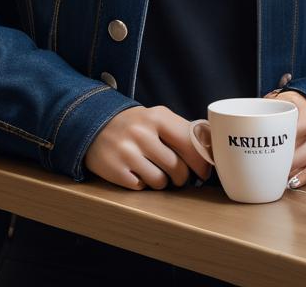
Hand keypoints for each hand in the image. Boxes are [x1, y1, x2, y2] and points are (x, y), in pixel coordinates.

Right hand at [84, 105, 212, 190]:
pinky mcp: (115, 170)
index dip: (201, 161)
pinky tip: (138, 173)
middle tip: (181, 177)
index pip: (190, 143)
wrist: (94, 125)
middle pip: (177, 167)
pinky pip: (142, 187)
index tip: (204, 171)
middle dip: (183, 177)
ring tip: (156, 172)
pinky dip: (144, 184)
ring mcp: (127, 152)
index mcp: (158, 116)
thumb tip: (210, 150)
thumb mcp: (157, 118)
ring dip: (163, 182)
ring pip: (161, 181)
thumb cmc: (136, 125)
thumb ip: (181, 131)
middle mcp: (142, 132)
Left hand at [263, 89, 305, 188]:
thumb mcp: (287, 98)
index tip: (263, 147)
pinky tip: (288, 183)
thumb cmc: (299, 104)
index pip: (291, 131)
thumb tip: (247, 118)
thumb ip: (270, 105)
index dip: (277, 140)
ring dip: (288, 171)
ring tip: (273, 176)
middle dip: (281, 159)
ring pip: (305, 163)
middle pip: (297, 150)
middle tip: (264, 166)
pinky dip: (300, 178)